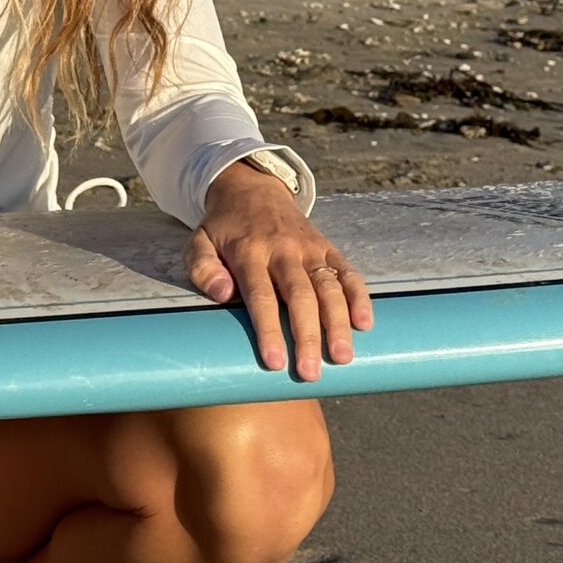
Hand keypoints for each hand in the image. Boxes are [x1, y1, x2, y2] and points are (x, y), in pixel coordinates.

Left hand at [184, 160, 373, 381]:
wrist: (253, 189)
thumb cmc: (224, 228)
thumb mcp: (198, 240)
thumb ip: (202, 267)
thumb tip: (221, 294)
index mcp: (249, 251)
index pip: (261, 295)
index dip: (269, 330)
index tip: (275, 362)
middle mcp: (283, 249)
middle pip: (300, 296)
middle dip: (307, 336)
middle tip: (310, 372)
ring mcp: (309, 248)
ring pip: (328, 287)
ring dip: (337, 323)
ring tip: (342, 357)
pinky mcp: (327, 247)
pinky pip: (347, 271)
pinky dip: (359, 296)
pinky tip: (364, 324)